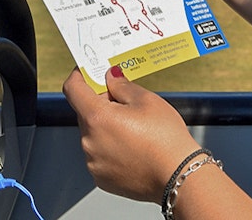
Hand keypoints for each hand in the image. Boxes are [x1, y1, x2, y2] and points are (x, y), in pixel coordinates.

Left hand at [63, 66, 200, 202]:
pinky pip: (100, 155)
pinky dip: (111, 148)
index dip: (79, 76)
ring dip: (107, 128)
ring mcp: (93, 163)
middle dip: (101, 104)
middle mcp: (89, 142)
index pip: (73, 89)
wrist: (178, 176)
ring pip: (93, 135)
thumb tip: (110, 77)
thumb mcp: (147, 100)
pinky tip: (133, 148)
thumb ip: (122, 85)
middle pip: (85, 113)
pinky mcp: (101, 178)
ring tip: (136, 130)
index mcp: (97, 118)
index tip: (87, 71)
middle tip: (125, 102)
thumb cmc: (166, 138)